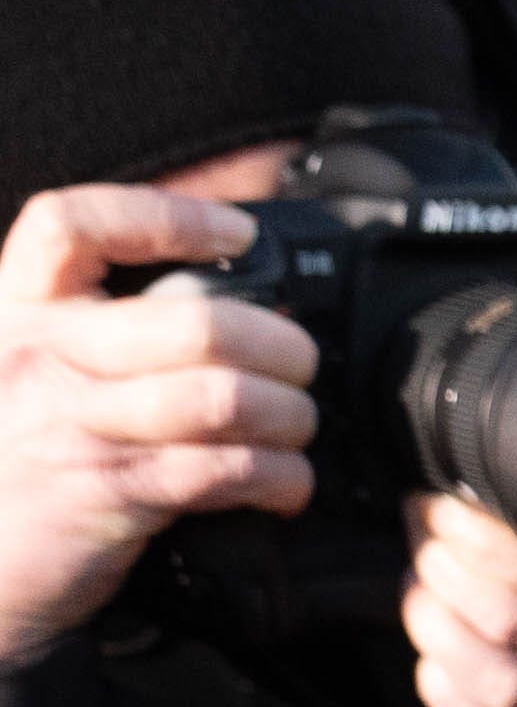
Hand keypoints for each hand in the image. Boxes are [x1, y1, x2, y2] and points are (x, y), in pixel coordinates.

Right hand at [0, 186, 315, 666]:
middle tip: (298, 367)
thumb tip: (239, 307)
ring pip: (225, 397)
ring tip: (295, 430)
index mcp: (17, 313)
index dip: (165, 214)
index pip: (70, 225)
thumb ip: (100, 331)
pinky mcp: (109, 492)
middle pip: (194, 323)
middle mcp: (39, 358)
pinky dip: (281, 477)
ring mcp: (71, 426)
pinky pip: (227, 469)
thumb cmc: (18, 464)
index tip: (237, 235)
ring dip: (289, 416)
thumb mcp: (32, 374)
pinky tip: (285, 484)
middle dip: (281, 347)